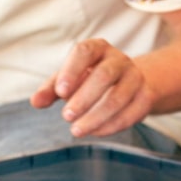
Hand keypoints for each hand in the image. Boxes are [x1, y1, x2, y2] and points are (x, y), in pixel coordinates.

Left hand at [30, 38, 154, 137]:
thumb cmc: (91, 77)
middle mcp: (119, 59)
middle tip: (66, 116)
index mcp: (97, 48)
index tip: (60, 92)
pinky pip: (131, 114)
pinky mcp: (145, 97)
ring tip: (77, 130)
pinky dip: (111, 126)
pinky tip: (95, 132)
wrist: (129, 81)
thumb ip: (51, 89)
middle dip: (84, 98)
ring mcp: (135, 77)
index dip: (72, 71)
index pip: (85, 51)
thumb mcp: (69, 79)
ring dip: (96, 117)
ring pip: (118, 98)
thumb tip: (35, 102)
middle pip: (104, 76)